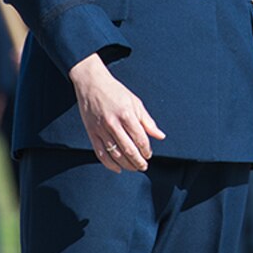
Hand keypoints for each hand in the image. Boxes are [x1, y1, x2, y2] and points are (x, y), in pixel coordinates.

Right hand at [69, 52, 164, 172]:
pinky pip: (100, 153)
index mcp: (126, 115)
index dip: (146, 150)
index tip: (149, 155)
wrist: (92, 84)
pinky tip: (117, 168)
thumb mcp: (135, 103)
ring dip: (126, 164)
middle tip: (143, 166)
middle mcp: (113, 124)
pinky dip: (109, 164)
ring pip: (115, 154)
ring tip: (133, 168)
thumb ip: (148, 121)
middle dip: (138, 161)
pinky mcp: (91, 133)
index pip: (140, 139)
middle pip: (129, 150)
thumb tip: (160, 136)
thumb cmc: (115, 92)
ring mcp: (101, 130)